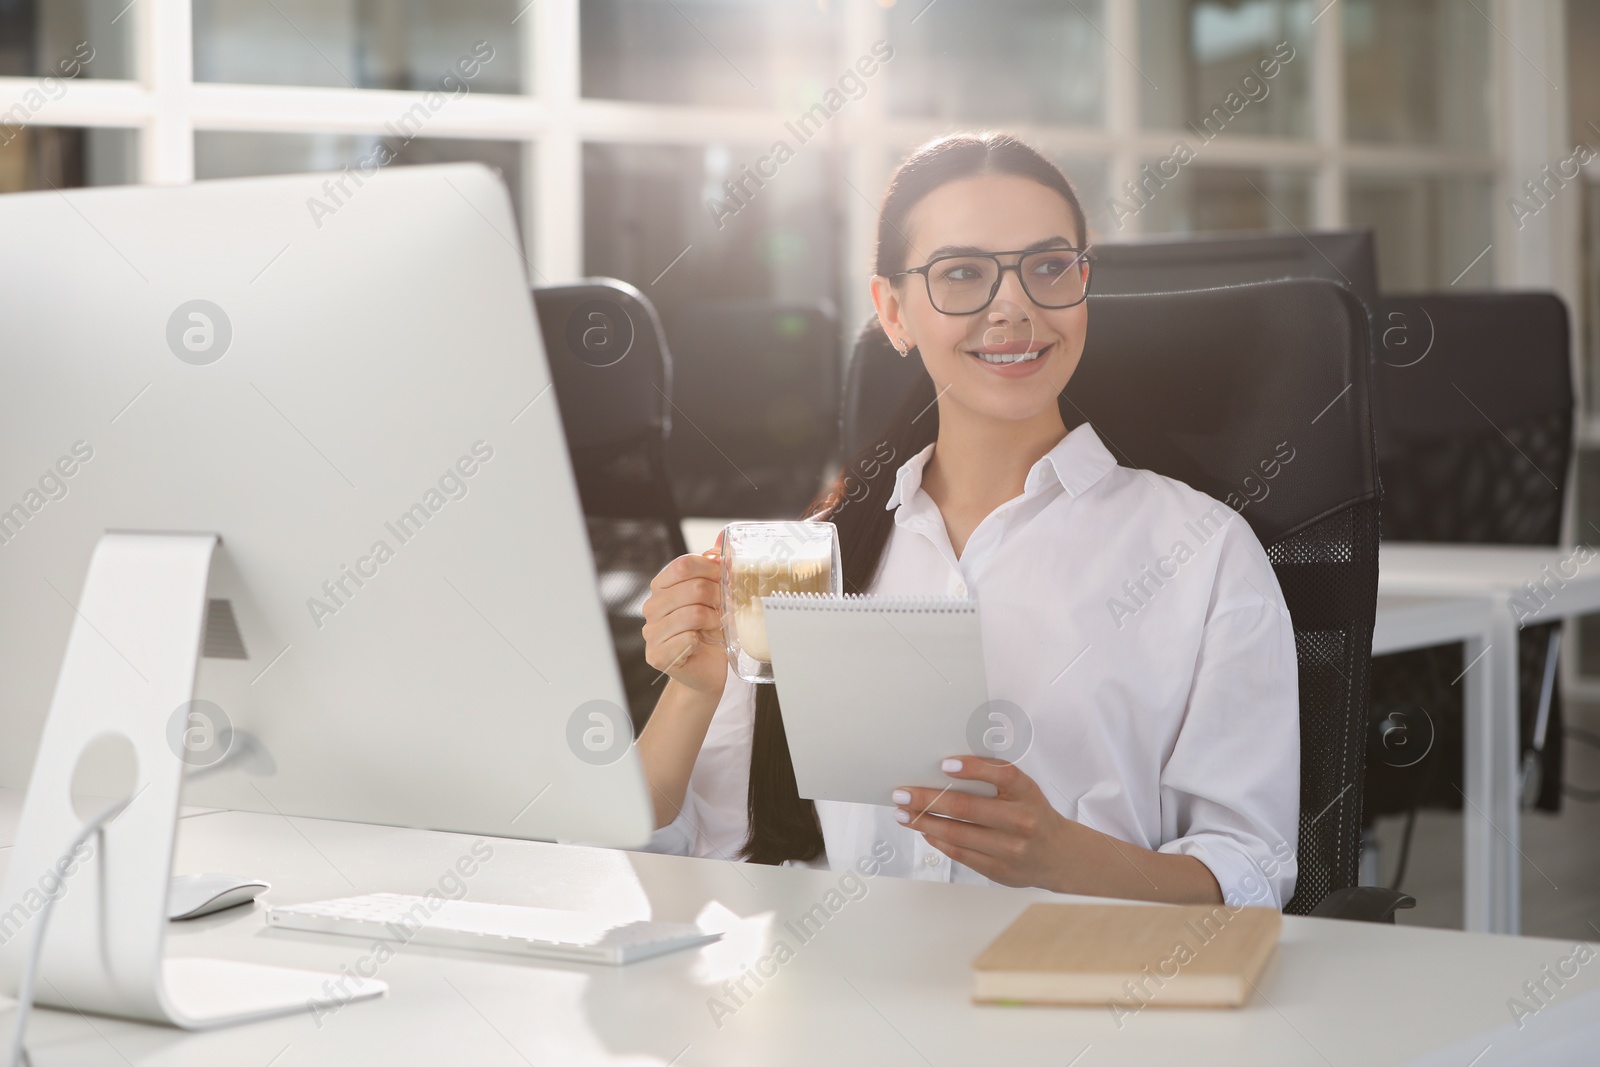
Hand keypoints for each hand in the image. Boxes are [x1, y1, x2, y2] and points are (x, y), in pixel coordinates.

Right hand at [640, 531, 728, 695]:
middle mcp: (651, 606)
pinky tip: (703, 644)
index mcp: (661, 586)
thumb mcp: (716, 594)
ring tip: (716, 627)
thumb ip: (716, 566)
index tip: (725, 580)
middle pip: (692, 588)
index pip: (683, 565)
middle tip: (725, 609)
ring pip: (693, 614)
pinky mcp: (656, 655)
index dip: (711, 569)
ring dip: (713, 621)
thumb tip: (724, 537)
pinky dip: (703, 641)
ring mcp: (651, 632)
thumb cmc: (711, 630)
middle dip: (717, 598)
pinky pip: (688, 639)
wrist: (708, 669)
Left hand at [892, 759, 1225, 903]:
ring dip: (925, 823)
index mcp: (1029, 794)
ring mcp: (1012, 850)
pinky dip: (939, 841)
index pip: (1002, 774)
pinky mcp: (1001, 871)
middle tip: (901, 793)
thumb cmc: (1034, 813)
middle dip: (928, 800)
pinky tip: (924, 831)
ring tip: (903, 814)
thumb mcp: (1024, 791)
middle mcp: (1022, 821)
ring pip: (958, 835)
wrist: (1063, 856)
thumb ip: (994, 780)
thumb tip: (944, 769)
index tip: (945, 763)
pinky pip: (962, 854)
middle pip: (968, 808)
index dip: (973, 768)